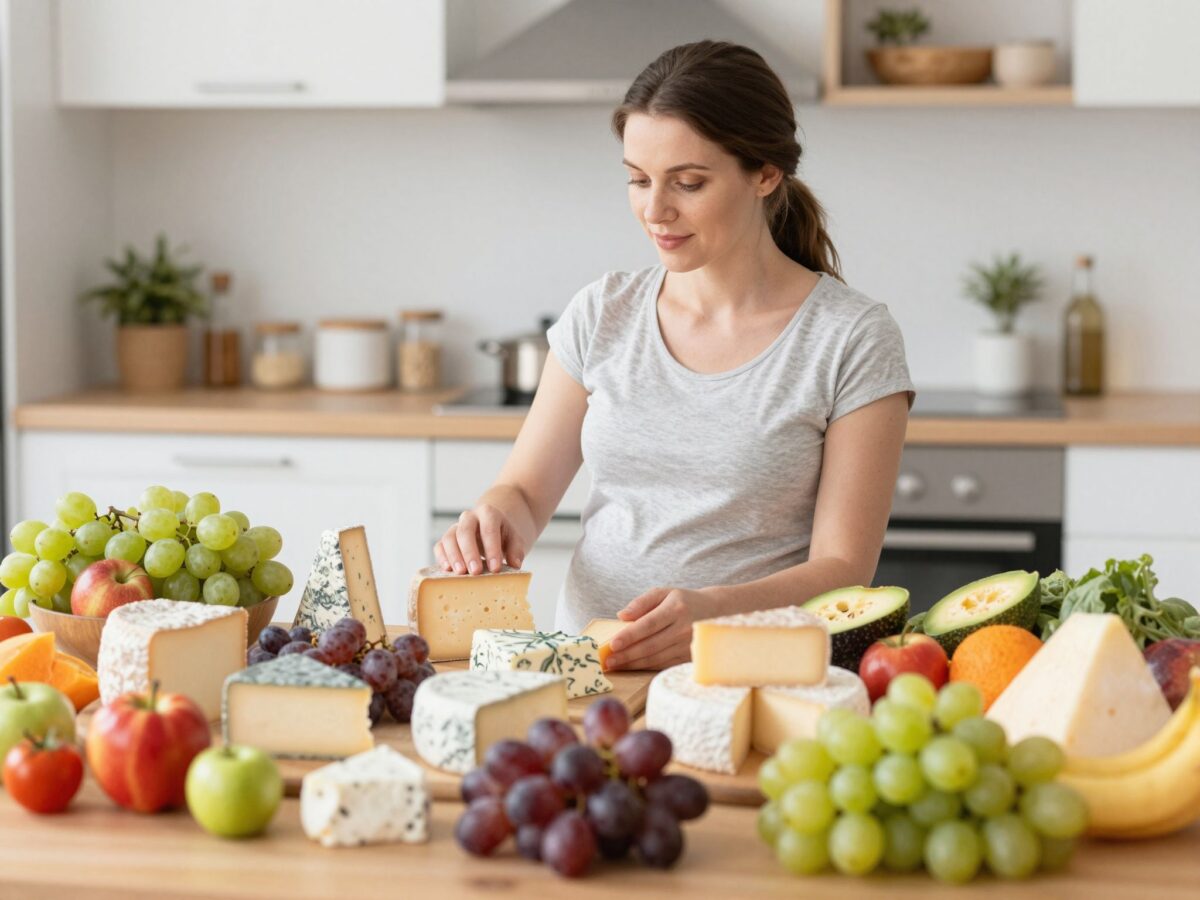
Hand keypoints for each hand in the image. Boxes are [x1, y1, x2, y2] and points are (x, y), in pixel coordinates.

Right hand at [434, 505, 527, 575]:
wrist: (493, 528)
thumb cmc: (504, 536)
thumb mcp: (514, 540)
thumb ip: (516, 550)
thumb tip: (515, 564)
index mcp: (489, 513)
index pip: (489, 529)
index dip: (491, 549)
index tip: (495, 568)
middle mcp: (469, 517)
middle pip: (465, 531)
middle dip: (470, 552)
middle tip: (476, 572)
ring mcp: (456, 527)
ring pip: (449, 537)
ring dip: (454, 556)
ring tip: (461, 573)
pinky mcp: (446, 539)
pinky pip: (439, 545)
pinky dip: (442, 557)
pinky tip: (447, 569)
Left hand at [604, 586, 721, 670]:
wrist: (715, 611)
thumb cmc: (683, 601)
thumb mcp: (664, 593)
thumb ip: (641, 602)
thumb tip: (622, 615)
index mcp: (676, 608)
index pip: (648, 624)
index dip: (630, 636)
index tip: (612, 644)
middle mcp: (684, 628)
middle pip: (651, 645)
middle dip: (627, 655)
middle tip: (608, 661)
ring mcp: (688, 645)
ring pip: (656, 658)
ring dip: (634, 664)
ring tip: (616, 665)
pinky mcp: (689, 657)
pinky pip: (664, 664)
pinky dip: (646, 667)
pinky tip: (632, 667)